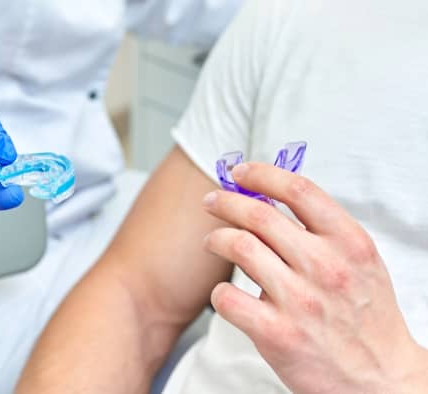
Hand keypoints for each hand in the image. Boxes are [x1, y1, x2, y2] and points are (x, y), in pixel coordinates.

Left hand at [202, 163, 427, 392]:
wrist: (380, 380)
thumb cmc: (365, 317)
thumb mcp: (359, 263)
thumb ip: (322, 231)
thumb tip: (270, 198)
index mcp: (349, 243)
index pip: (298, 190)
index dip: (261, 174)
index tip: (240, 173)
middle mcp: (325, 267)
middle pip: (259, 216)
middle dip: (225, 202)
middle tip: (211, 202)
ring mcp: (300, 301)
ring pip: (239, 248)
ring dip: (216, 239)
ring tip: (212, 242)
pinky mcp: (277, 334)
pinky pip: (228, 299)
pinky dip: (218, 292)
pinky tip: (224, 294)